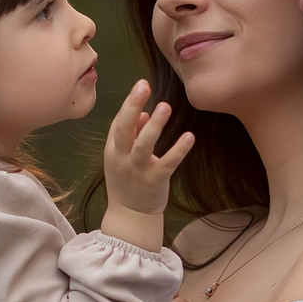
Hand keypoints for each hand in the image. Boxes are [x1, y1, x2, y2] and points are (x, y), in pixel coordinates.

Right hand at [100, 80, 194, 250]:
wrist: (130, 216)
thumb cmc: (128, 181)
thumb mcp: (123, 157)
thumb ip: (132, 135)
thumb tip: (145, 113)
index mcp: (113, 150)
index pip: (119, 123)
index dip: (129, 104)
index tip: (141, 84)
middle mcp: (122, 159)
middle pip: (124, 130)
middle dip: (132, 107)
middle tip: (143, 86)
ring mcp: (137, 171)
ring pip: (143, 146)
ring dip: (154, 126)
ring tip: (164, 106)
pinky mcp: (155, 181)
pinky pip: (167, 164)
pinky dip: (178, 150)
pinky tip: (189, 137)